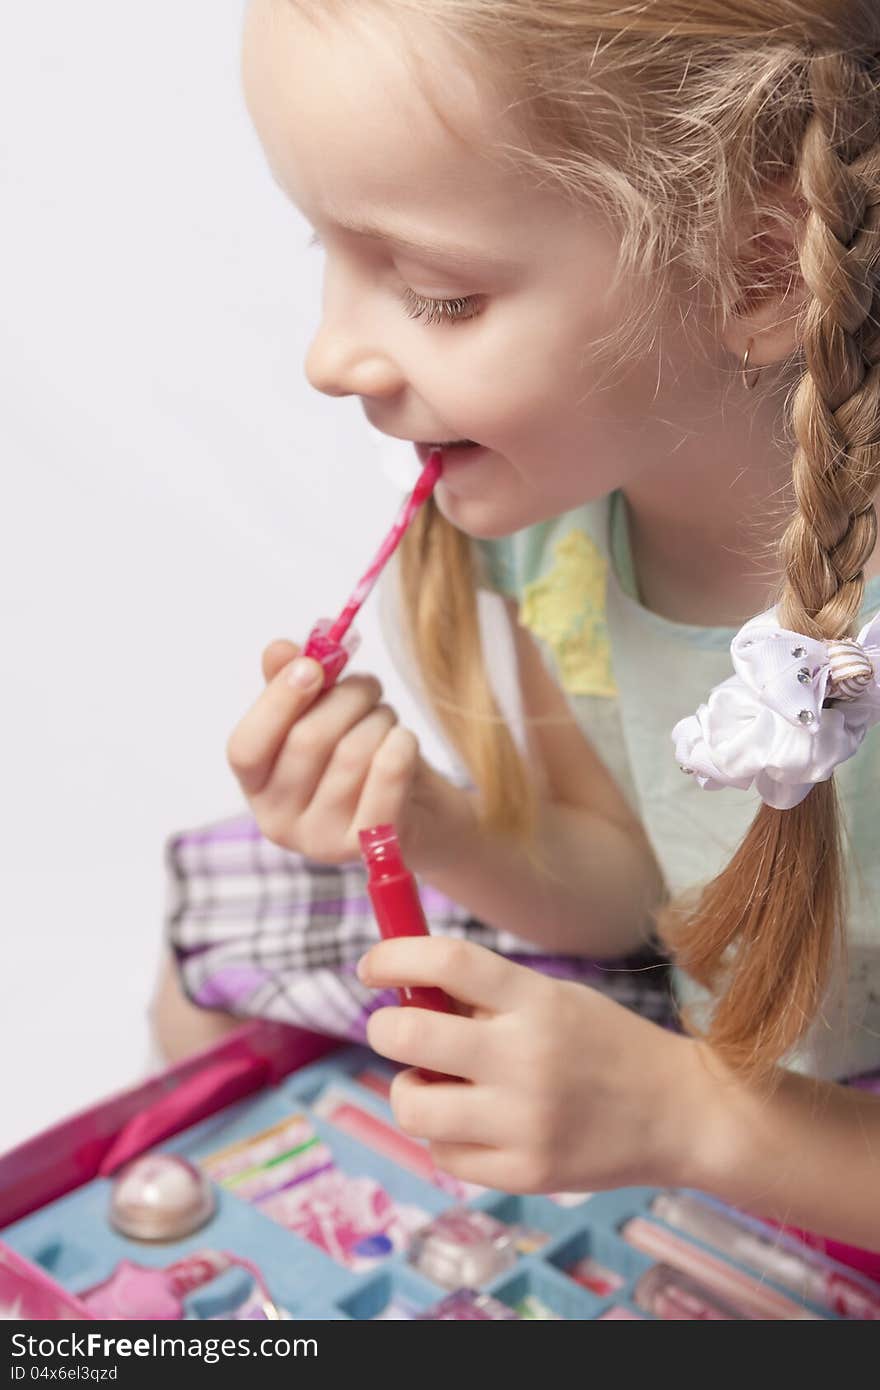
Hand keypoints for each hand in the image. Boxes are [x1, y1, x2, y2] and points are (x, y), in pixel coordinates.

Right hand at [225, 639, 475, 868]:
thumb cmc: (363, 757)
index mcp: (257, 787)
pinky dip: (402, 743)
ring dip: (380, 719)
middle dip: (347, 697)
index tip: (312, 666)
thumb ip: (295, 683)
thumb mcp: (324, 716)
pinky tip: (404, 741)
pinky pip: (388, 773)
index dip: (276, 701)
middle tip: (369, 686)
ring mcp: (323, 842)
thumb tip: (279, 649)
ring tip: (387, 720)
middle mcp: (279, 823)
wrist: (420, 814)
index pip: (244, 749)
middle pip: (307, 741)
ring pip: (353, 752)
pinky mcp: (372, 847)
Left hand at [359, 936, 715, 1194]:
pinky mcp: (525, 1174)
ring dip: (410, 1088)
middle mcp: (526, 1059)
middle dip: (384, 1028)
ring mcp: (524, 1123)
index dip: (392, 957)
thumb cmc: (605, 1044)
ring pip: (412, 1105)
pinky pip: (443, 1155)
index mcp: (536, 1000)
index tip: (371, 967)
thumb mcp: (554, 998)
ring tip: (437, 1083)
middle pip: (407, 1035)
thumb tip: (401, 988)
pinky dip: (445, 1136)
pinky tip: (476, 1123)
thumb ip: (485, 998)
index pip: (445, 960)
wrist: (682, 1113)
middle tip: (394, 1029)